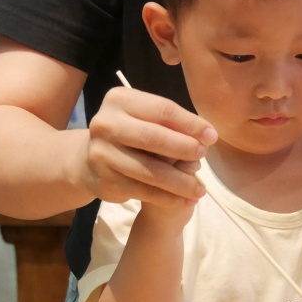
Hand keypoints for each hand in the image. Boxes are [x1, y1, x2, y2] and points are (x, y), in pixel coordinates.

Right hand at [83, 85, 216, 207]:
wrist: (90, 161)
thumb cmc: (130, 134)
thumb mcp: (146, 119)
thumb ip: (171, 124)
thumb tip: (207, 135)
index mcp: (120, 101)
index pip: (163, 110)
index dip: (190, 124)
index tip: (211, 136)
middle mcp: (106, 124)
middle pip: (153, 137)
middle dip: (184, 148)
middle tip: (203, 155)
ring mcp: (102, 153)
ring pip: (150, 170)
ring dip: (181, 182)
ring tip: (200, 189)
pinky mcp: (105, 179)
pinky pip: (144, 190)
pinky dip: (169, 198)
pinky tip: (185, 201)